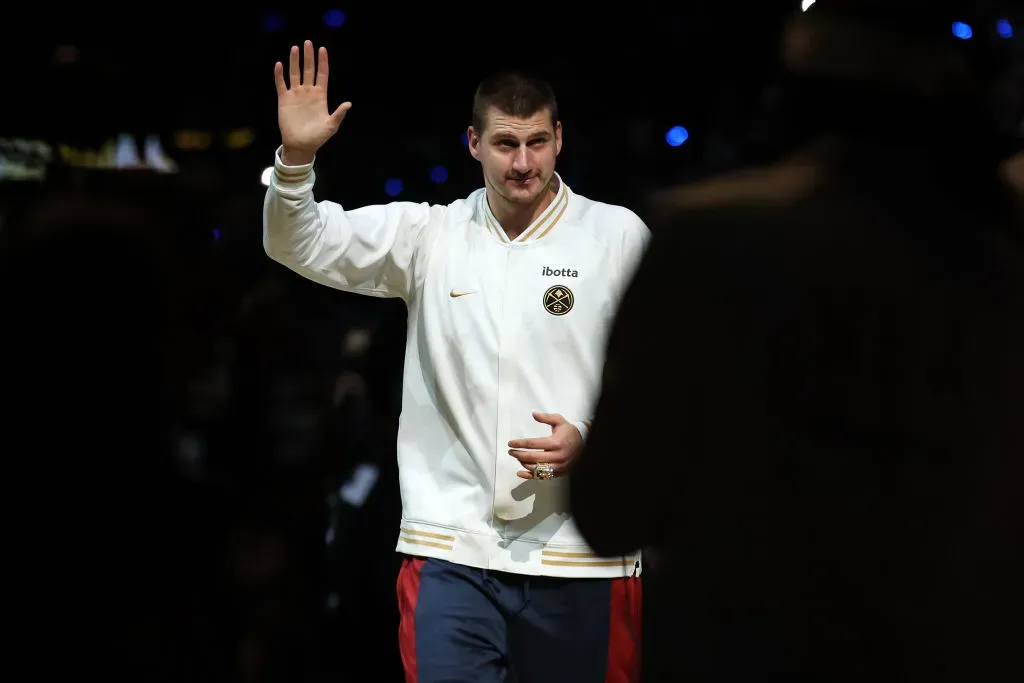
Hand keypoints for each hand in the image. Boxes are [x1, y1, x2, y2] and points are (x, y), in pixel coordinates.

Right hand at [273, 40, 351, 163]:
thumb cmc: (318, 137)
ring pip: (295, 74)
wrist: (301, 145)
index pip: (322, 75)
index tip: (322, 49)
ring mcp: (296, 95)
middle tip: (308, 42)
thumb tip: (348, 104)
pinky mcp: (284, 100)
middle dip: (308, 56)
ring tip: (295, 48)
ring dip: (294, 61)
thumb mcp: (331, 126)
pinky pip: (281, 84)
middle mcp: (308, 92)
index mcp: (320, 96)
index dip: (322, 62)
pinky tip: (279, 64)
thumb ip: (339, 114)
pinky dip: (279, 75)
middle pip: (308, 70)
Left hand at [508, 412, 583, 479]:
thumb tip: (533, 414)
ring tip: (517, 458)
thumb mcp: (559, 421)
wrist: (585, 444)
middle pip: (532, 457)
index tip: (510, 443)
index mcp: (555, 442)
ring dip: (523, 463)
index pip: (532, 444)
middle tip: (510, 452)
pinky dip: (529, 476)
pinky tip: (520, 472)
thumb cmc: (569, 432)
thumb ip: (546, 417)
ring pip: (536, 468)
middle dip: (518, 454)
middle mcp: (556, 456)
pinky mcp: (558, 473)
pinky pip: (541, 477)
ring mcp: (557, 466)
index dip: (519, 443)